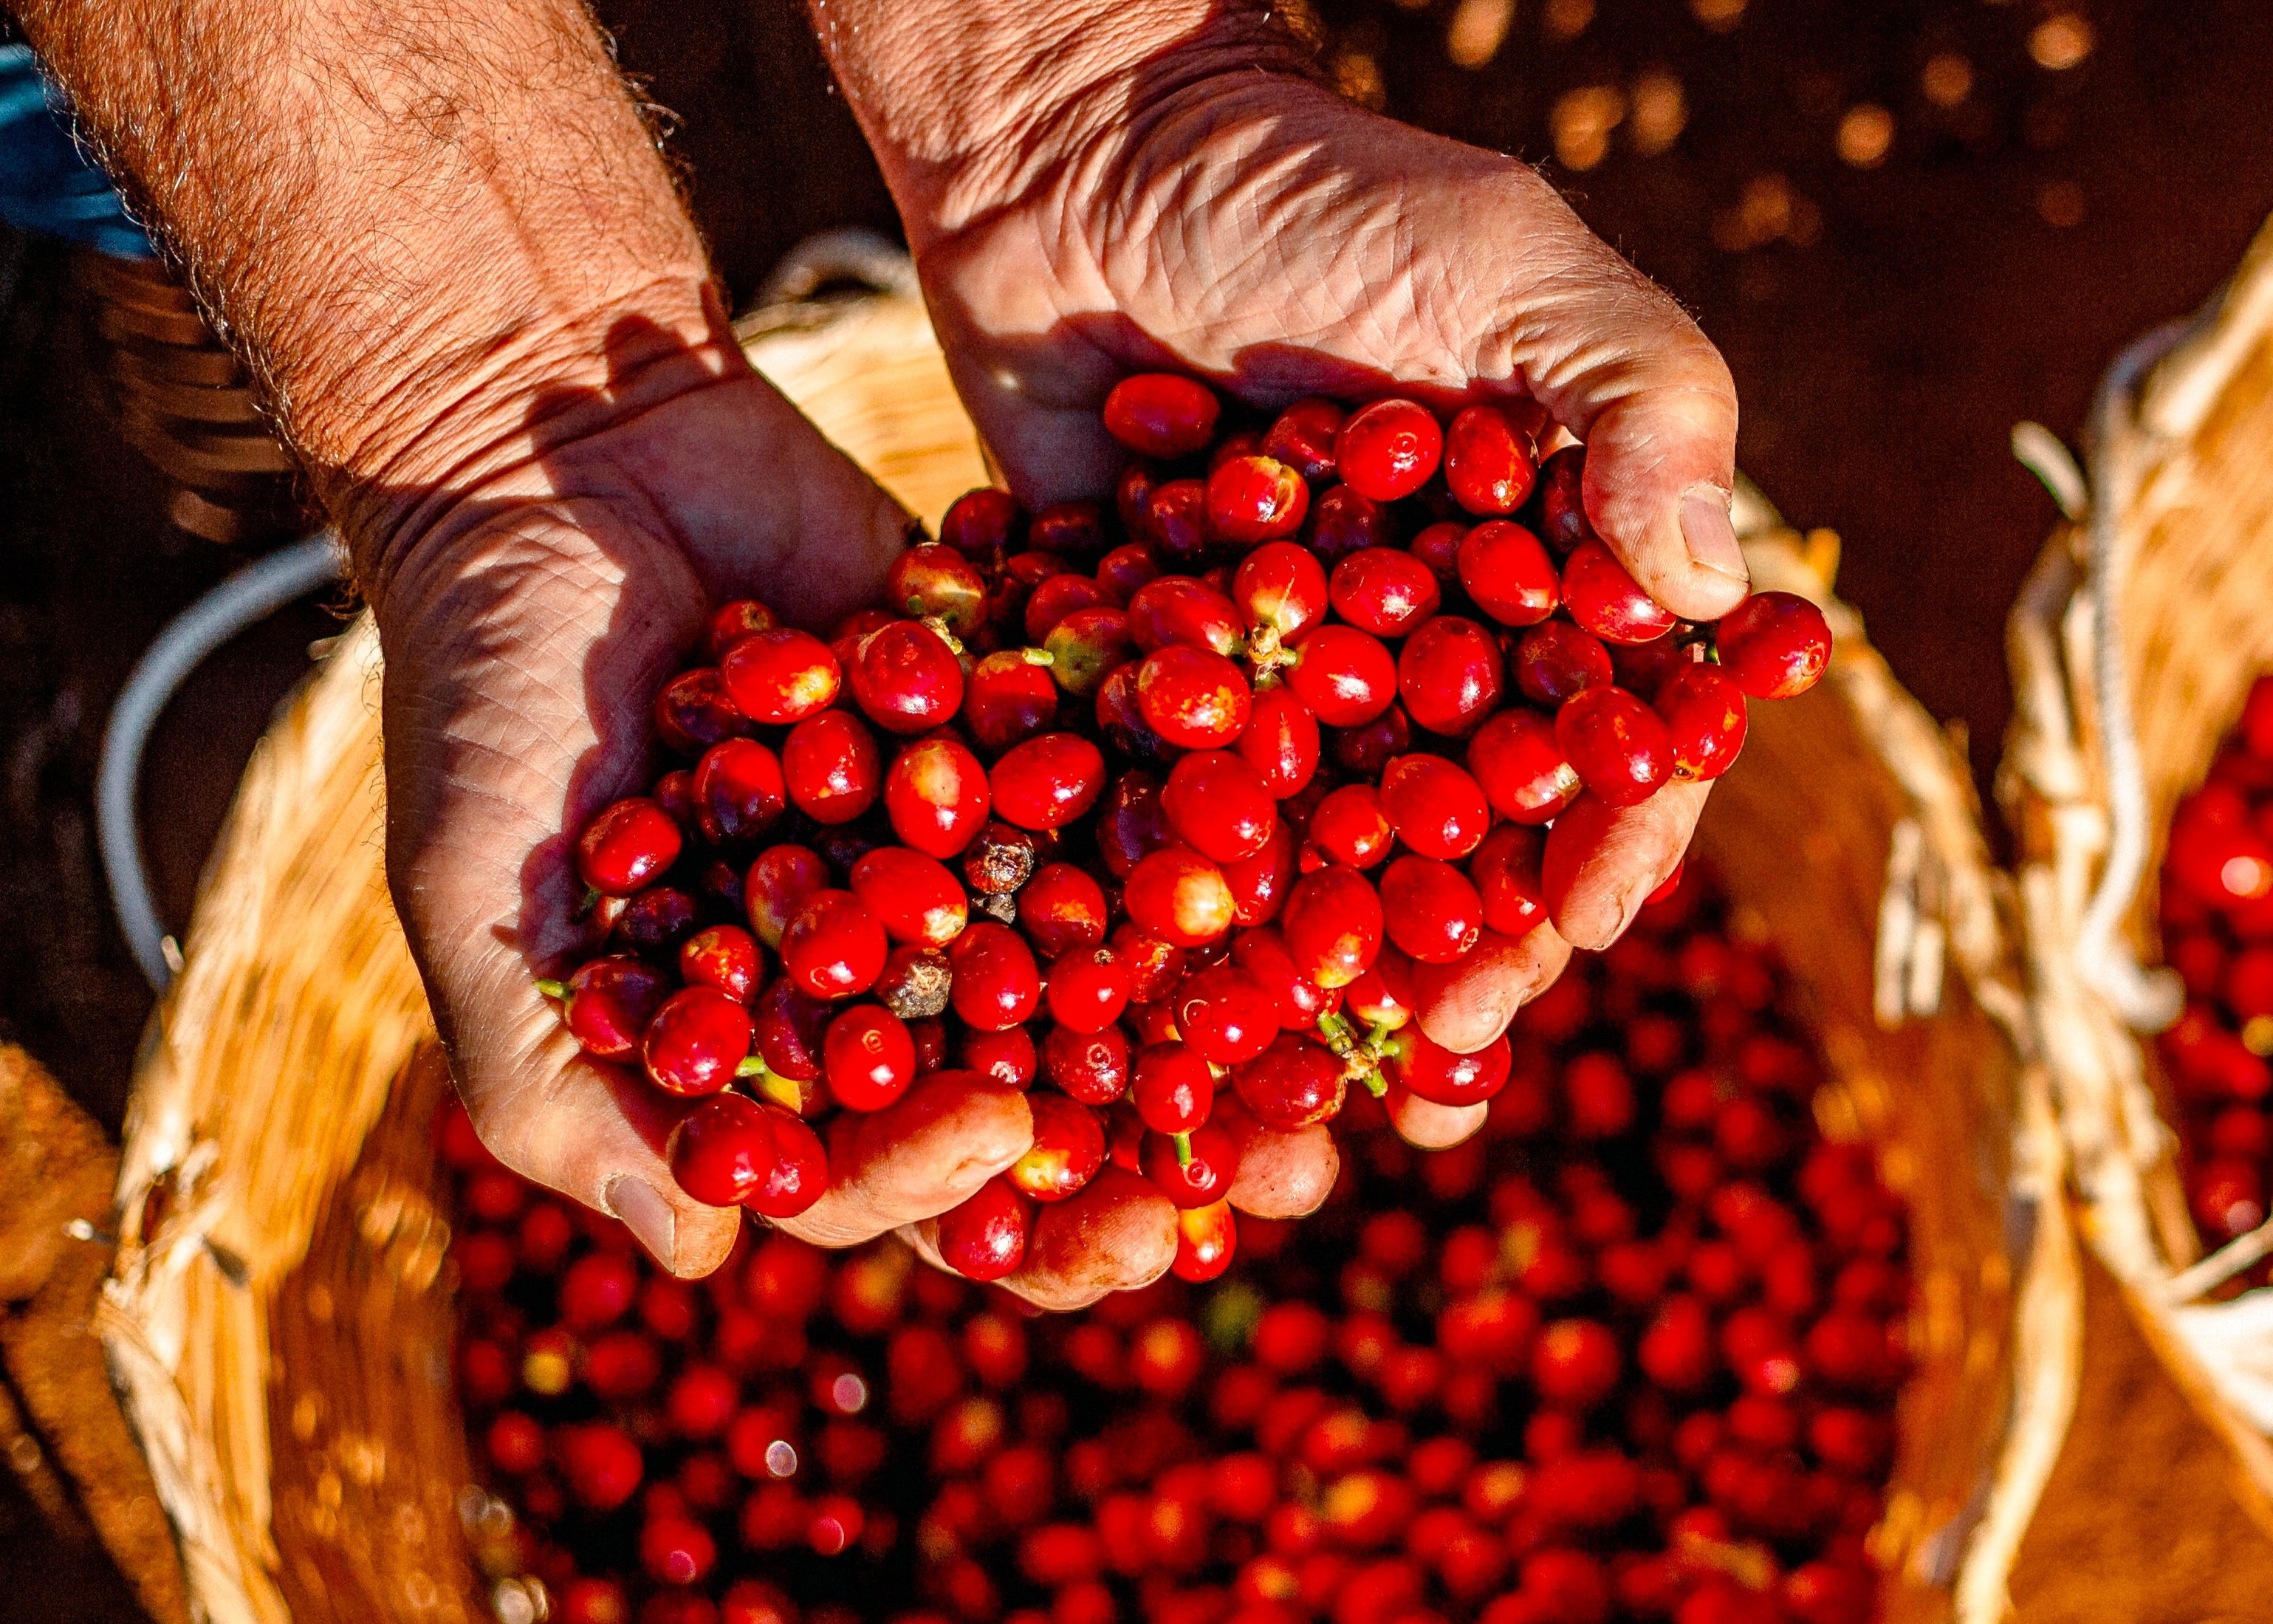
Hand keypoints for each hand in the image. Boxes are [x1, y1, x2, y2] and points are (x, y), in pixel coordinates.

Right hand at [372, 317, 1342, 1302]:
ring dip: (1217, 1035)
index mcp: (761, 1046)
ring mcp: (965, 855)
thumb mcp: (485, 889)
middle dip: (1134, 1158)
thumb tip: (693, 1252)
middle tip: (1253, 1186)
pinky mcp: (1031, 736)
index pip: (867, 1173)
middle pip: (1026, 1108)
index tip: (1005, 1141)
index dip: (942, 1188)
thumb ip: (550, 1076)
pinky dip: (1215, 843)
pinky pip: (1131, 806)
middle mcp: (880, 971)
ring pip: (1109, 979)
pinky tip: (1314, 869)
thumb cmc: (490, 680)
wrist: (565, 447)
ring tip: (1333, 1068)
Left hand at [873, 20, 1742, 1051]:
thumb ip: (1637, 396)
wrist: (1070, 159)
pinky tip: (1149, 1037)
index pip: (1602, 744)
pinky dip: (1158, 929)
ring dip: (1318, 998)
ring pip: (1318, 873)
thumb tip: (1719, 591)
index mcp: (1540, 577)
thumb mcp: (1505, 261)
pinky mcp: (1137, 693)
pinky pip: (1156, 826)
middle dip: (1459, 965)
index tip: (1563, 936)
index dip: (1598, 852)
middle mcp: (1416, 654)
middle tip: (1433, 1076)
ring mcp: (1273, 686)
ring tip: (1306, 1115)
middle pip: (1460, 846)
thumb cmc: (1310, 188)